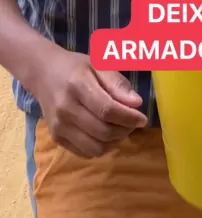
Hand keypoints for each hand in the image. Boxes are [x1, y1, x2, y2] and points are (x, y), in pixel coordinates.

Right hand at [33, 45, 147, 157]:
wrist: (43, 74)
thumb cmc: (76, 67)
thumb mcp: (98, 65)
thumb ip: (117, 83)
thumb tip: (137, 103)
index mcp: (77, 85)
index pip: (107, 110)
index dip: (128, 117)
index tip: (143, 118)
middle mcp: (66, 109)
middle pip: (103, 131)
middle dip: (125, 130)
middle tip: (133, 123)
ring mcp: (59, 126)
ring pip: (95, 147)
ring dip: (115, 141)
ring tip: (121, 128)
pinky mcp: (56, 138)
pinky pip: (85, 153)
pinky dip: (101, 147)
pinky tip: (106, 134)